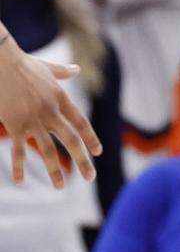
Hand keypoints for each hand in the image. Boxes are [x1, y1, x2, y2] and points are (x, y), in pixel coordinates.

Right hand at [0, 33, 99, 186]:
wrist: (3, 64)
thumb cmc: (25, 65)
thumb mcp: (49, 69)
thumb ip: (64, 73)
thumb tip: (77, 69)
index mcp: (61, 99)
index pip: (81, 122)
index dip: (90, 138)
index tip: (98, 152)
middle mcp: (51, 112)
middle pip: (71, 140)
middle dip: (82, 160)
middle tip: (90, 177)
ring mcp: (33, 120)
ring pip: (46, 150)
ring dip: (54, 170)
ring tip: (60, 187)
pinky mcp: (16, 125)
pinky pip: (19, 150)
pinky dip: (18, 167)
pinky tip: (20, 181)